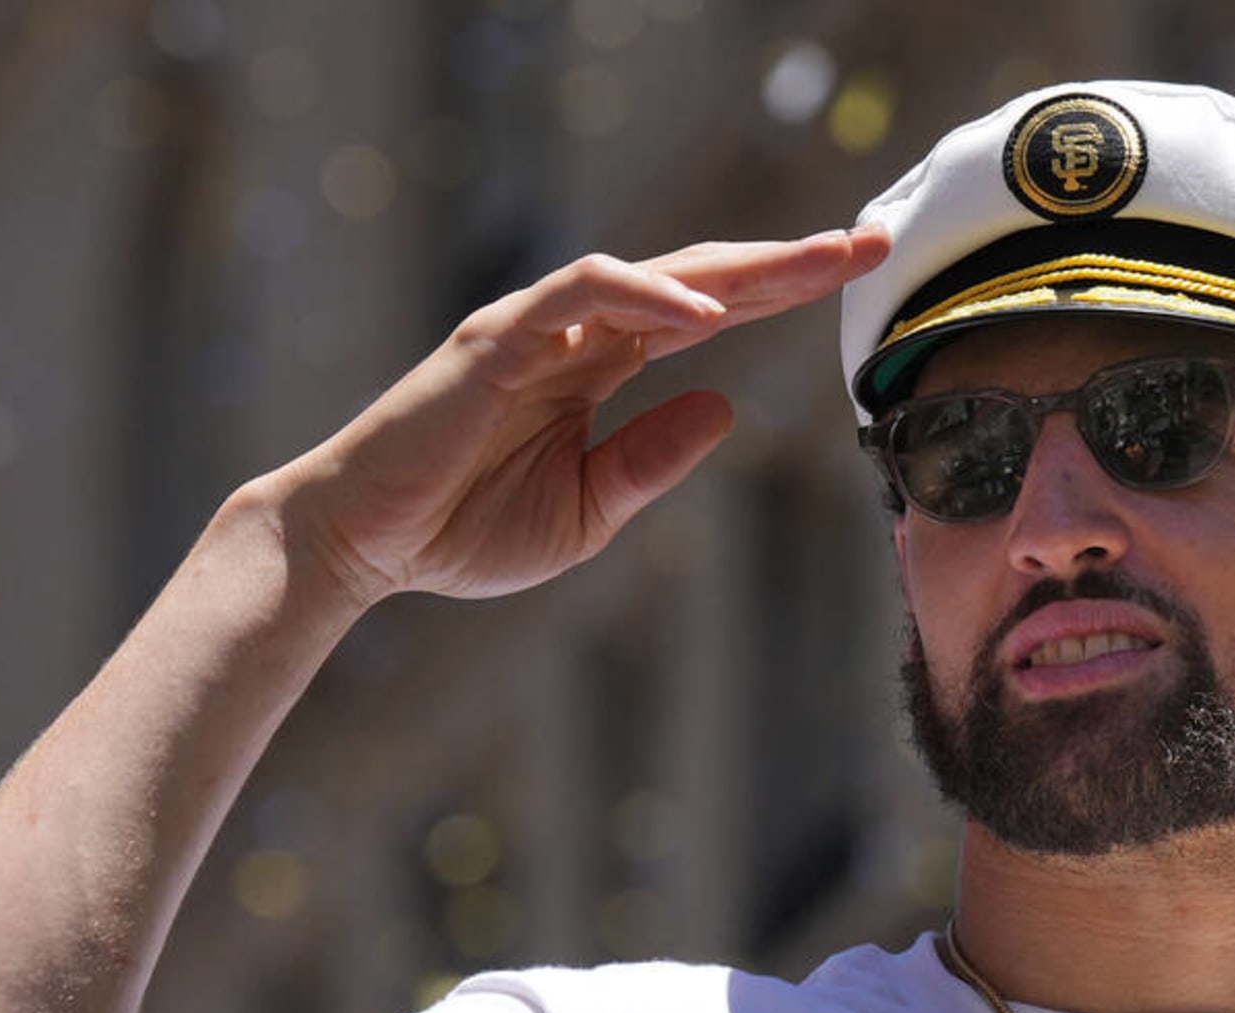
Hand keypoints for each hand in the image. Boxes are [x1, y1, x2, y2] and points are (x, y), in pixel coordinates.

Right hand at [266, 225, 890, 607]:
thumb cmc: (464, 530)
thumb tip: (727, 408)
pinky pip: (581, 293)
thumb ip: (653, 459)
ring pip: (655, 268)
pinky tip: (709, 311)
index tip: (858, 276)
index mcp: (602, 368)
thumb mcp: (590, 511)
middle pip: (702, 277)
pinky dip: (646, 292)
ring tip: (821, 261)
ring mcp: (538, 328)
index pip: (708, 309)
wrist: (362, 549)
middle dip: (789, 259)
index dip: (783, 290)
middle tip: (872, 242)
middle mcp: (579, 334)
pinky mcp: (497, 338)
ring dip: (743, 264)